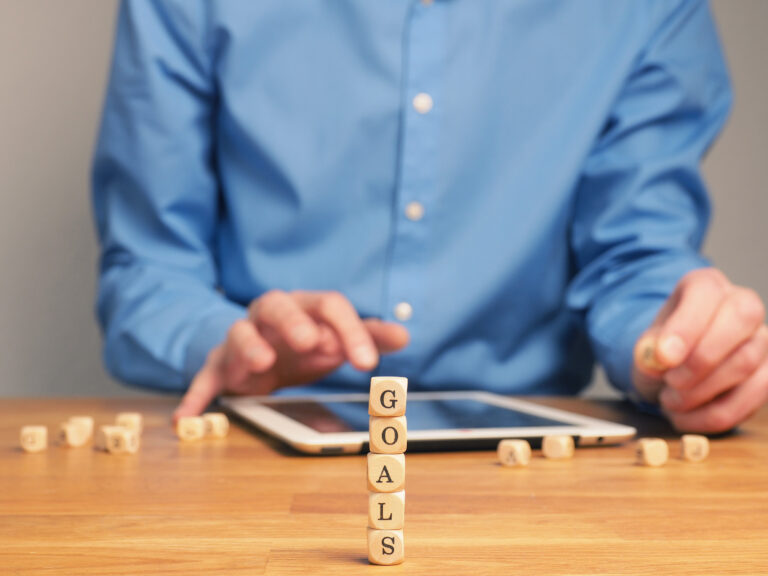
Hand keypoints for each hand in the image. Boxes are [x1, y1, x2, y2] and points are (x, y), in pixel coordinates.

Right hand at [174, 290, 409, 420]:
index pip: (329, 305)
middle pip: (277, 306)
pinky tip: (186, 419)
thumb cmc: (303, 342)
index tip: (368, 363)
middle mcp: (271, 317)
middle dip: (294, 322)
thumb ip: (367, 336)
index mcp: (304, 306)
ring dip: (249, 347)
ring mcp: (242, 339)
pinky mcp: (219, 366)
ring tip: (261, 364)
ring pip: (239, 333)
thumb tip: (404, 335)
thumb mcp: (336, 338)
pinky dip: (195, 398)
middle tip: (313, 342)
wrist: (259, 350)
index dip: (350, 331)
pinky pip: (204, 378)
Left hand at [633, 268, 767, 432]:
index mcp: (705, 285)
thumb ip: (648, 350)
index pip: (705, 292)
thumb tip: (657, 359)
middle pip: (741, 318)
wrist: (671, 369)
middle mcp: (741, 304)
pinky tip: (685, 418)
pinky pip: (754, 395)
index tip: (662, 358)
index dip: (685, 326)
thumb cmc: (662, 350)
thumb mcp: (645, 345)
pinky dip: (716, 414)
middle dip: (702, 359)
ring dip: (703, 391)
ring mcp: (761, 338)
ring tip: (669, 402)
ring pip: (747, 361)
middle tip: (670, 383)